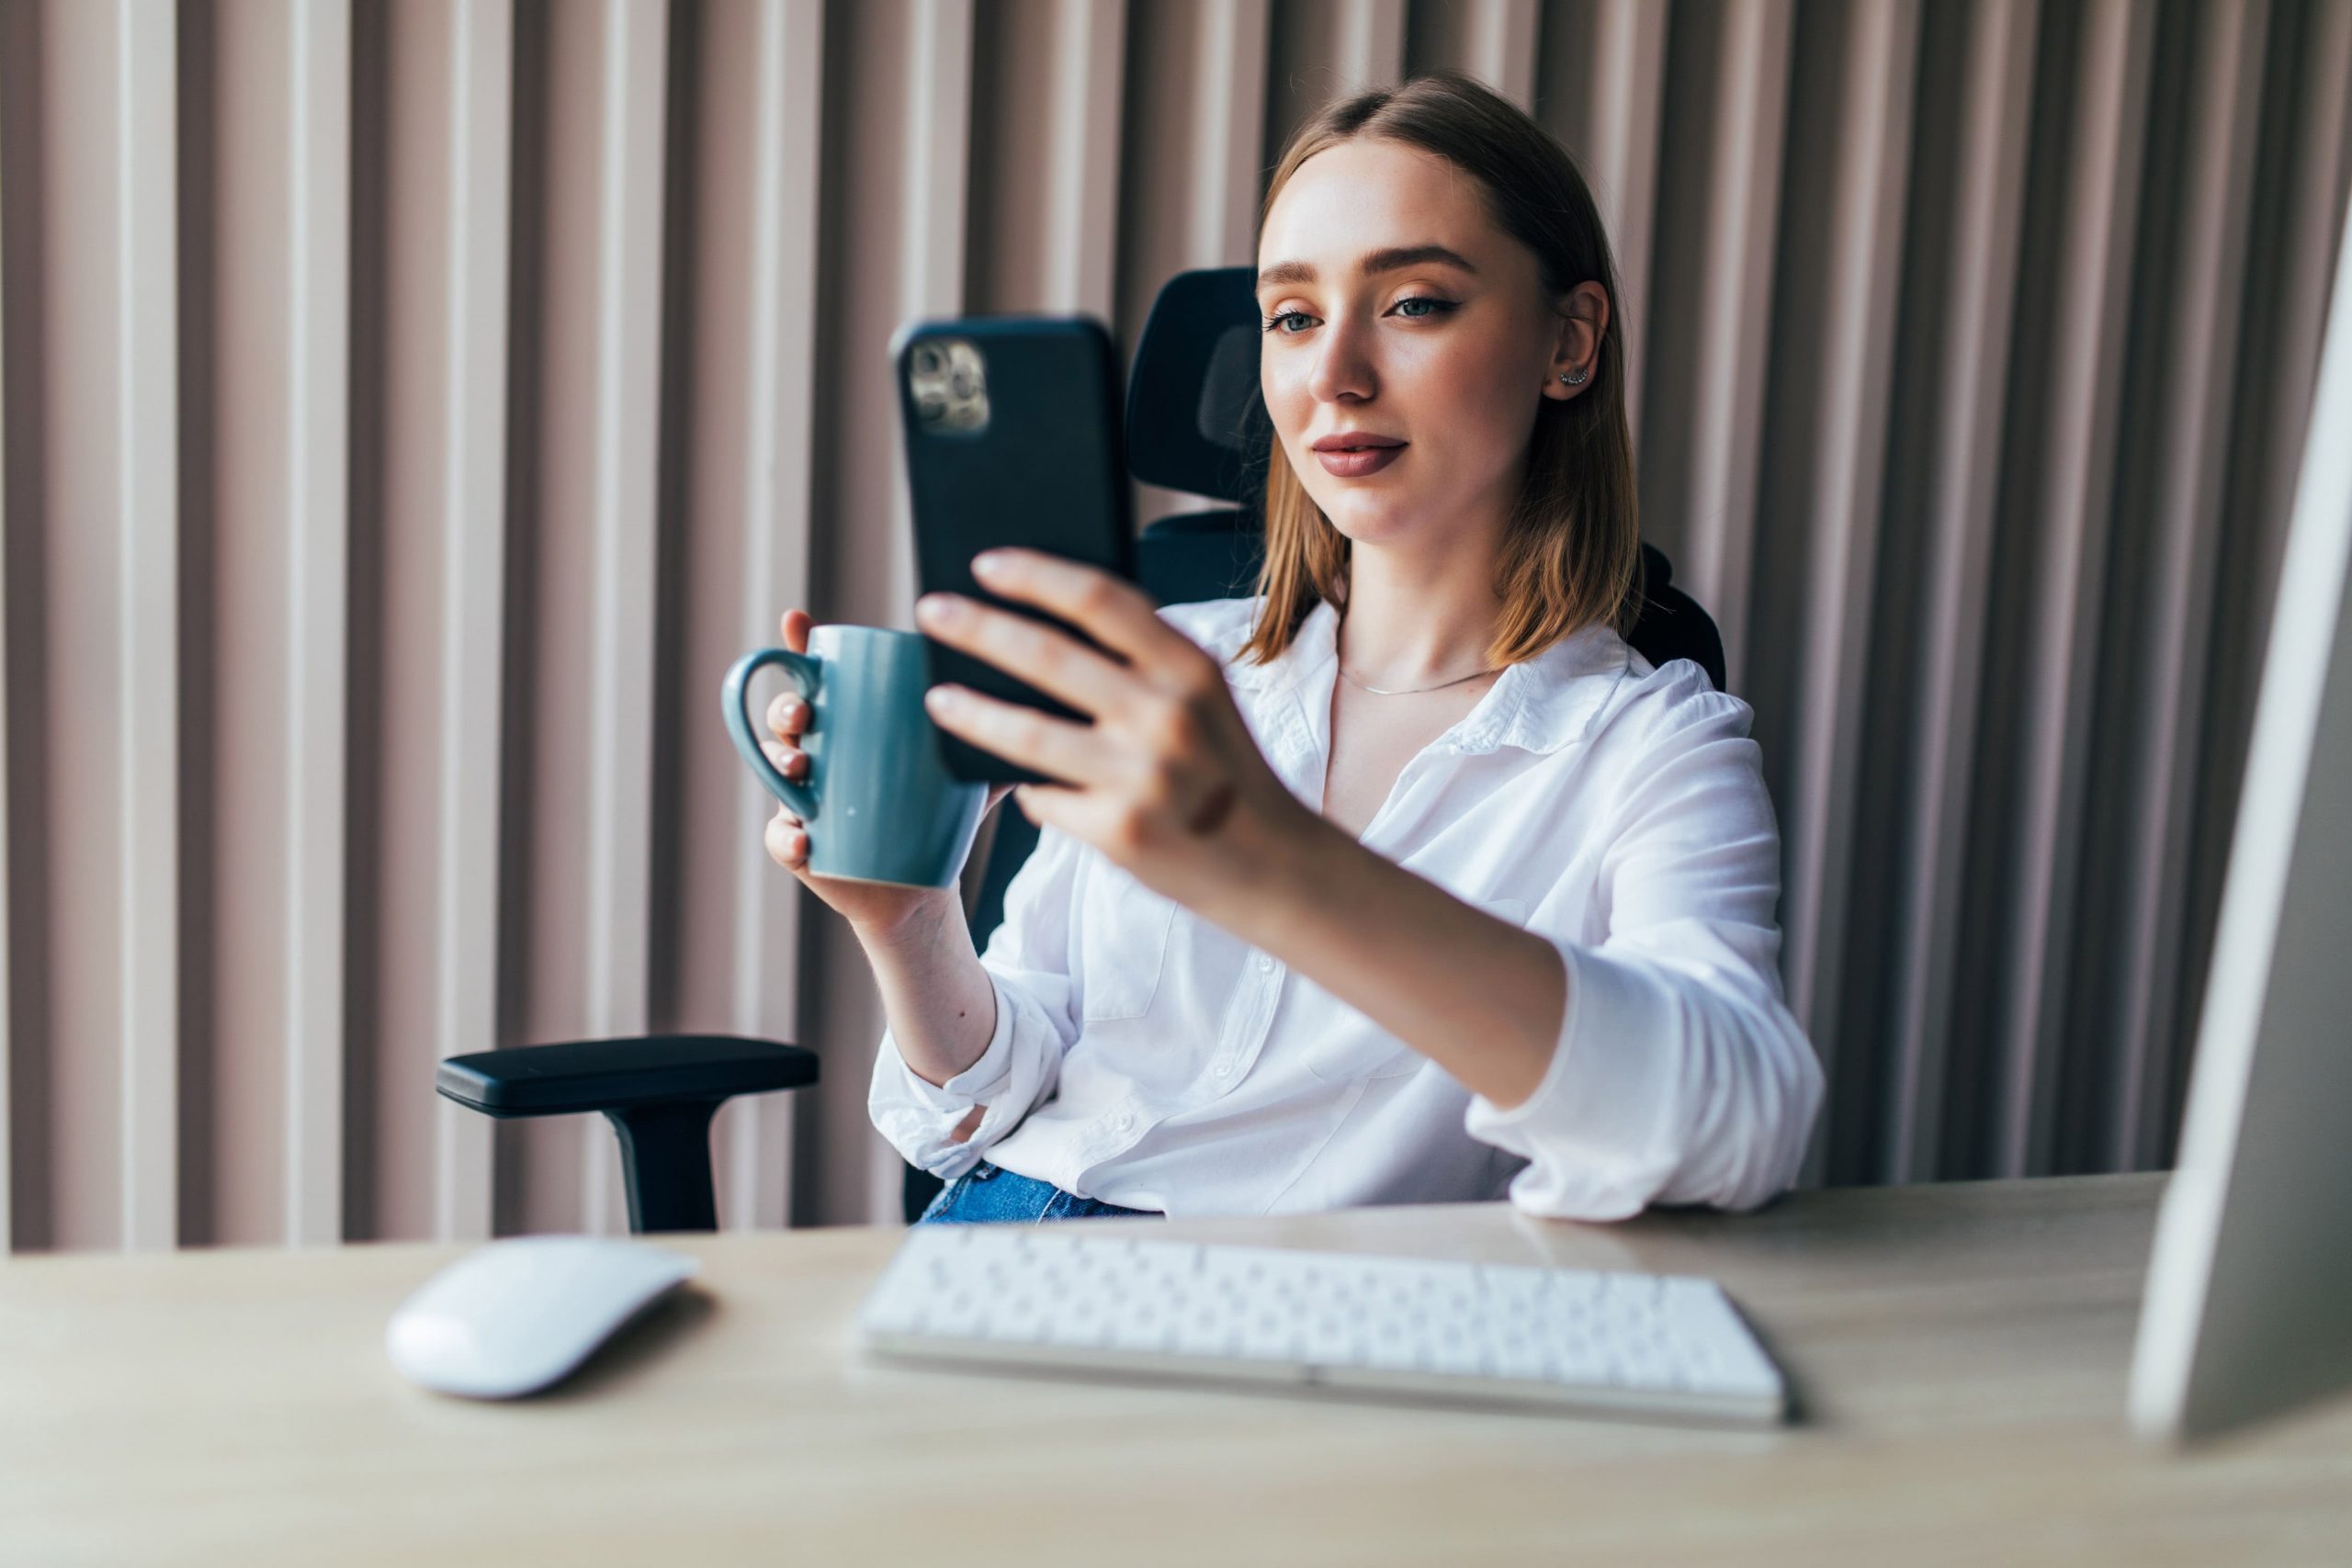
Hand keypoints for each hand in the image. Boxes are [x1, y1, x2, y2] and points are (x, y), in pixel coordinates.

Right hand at [760, 608, 1012, 934]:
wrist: (916, 883)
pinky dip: (787, 837)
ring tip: (802, 765)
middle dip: (787, 706)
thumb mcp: (967, 769)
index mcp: (849, 722)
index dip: (799, 645)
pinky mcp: (798, 845)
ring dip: (781, 762)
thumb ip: (998, 732)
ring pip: (774, 769)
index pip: (819, 675)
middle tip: (805, 710)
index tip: (798, 618)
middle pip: (787, 715)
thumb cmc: (938, 813)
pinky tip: (804, 838)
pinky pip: (779, 837)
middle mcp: (817, 751)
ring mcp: (801, 796)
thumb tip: (1051, 694)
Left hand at [911, 550, 1316, 916]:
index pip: (1099, 599)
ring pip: (1025, 733)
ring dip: (971, 711)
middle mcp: (1167, 716)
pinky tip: (1022, 787)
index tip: (984, 563)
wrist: (1273, 866)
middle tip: (931, 610)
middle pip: (1047, 656)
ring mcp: (1141, 777)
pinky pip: (1045, 799)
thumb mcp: (1204, 700)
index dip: (1034, 575)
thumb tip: (1036, 632)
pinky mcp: (1119, 832)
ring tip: (938, 698)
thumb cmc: (1224, 770)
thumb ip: (1142, 665)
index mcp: (1190, 668)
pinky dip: (1030, 791)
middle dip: (977, 627)